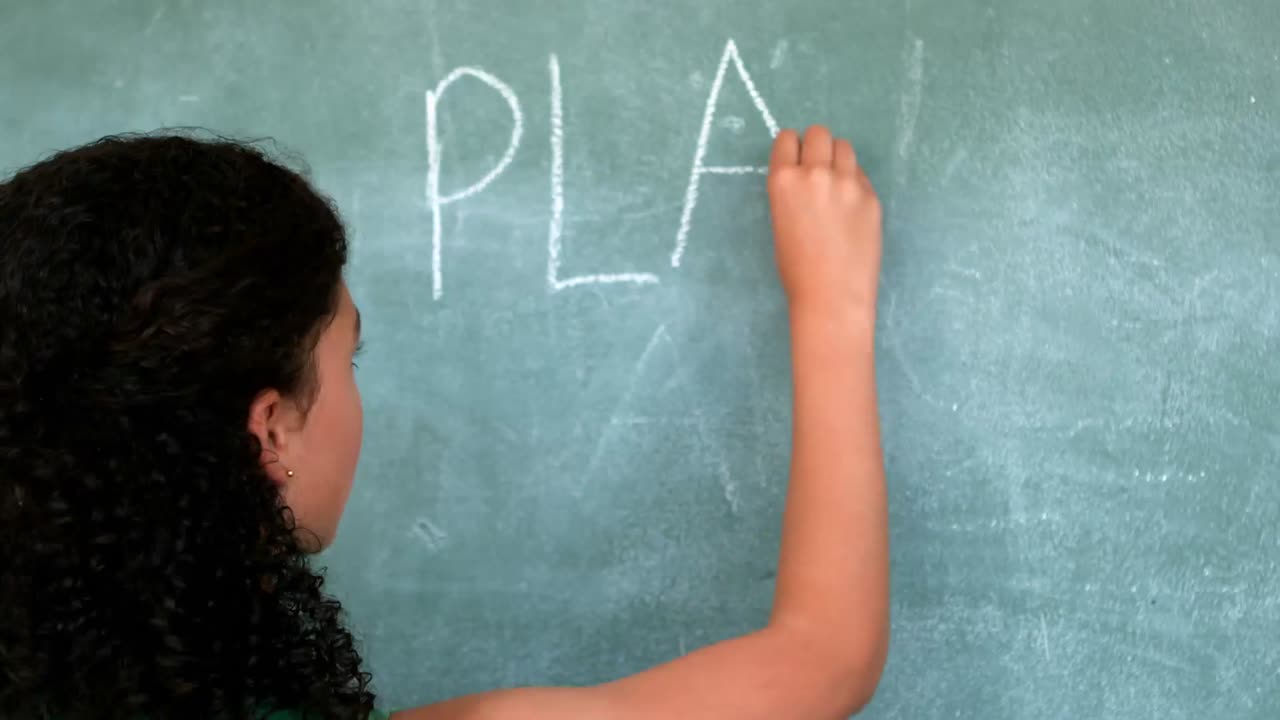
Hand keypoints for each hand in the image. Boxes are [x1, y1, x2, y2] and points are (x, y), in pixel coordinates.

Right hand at [767, 126, 882, 321]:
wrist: (832, 296)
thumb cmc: (796, 269)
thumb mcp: (781, 222)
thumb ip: (793, 192)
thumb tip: (806, 175)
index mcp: (784, 181)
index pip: (787, 139)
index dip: (792, 148)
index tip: (796, 160)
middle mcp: (815, 174)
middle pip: (819, 133)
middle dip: (816, 146)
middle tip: (817, 170)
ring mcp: (848, 183)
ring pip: (844, 147)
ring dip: (837, 158)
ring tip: (836, 186)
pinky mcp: (871, 196)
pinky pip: (861, 174)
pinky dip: (855, 182)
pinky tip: (850, 208)